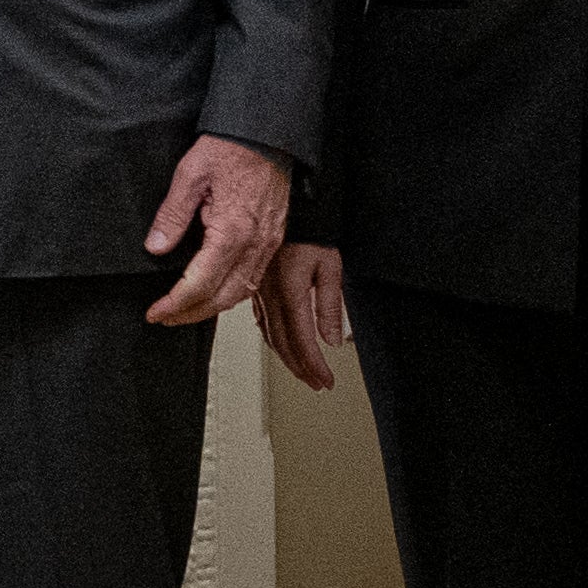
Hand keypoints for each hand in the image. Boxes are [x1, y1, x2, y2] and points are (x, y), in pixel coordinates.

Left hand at [140, 134, 293, 327]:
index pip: (200, 284)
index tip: (155, 312)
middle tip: (164, 316)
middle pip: (222, 298)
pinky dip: (231, 292)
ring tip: (184, 309)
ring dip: (211, 307)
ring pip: (241, 292)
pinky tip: (214, 290)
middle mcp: (255, 244)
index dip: (175, 303)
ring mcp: (268, 243)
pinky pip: (253, 277)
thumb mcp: (189, 175)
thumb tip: (156, 248)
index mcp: (232, 232)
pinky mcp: (273, 239)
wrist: (267, 134)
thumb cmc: (230, 148)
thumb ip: (172, 216)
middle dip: (191, 313)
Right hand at [254, 238, 350, 389]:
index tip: (326, 380)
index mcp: (289, 292)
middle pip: (283, 344)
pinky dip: (271, 339)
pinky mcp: (254, 287)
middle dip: (301, 368)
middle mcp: (270, 296)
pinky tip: (277, 344)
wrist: (285, 205)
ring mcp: (258, 292)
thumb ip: (329, 306)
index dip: (314, 366)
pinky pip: (260, 321)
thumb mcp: (330, 266)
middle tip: (316, 383)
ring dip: (286, 358)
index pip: (303, 341)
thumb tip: (333, 338)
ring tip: (301, 370)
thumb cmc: (308, 230)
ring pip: (269, 335)